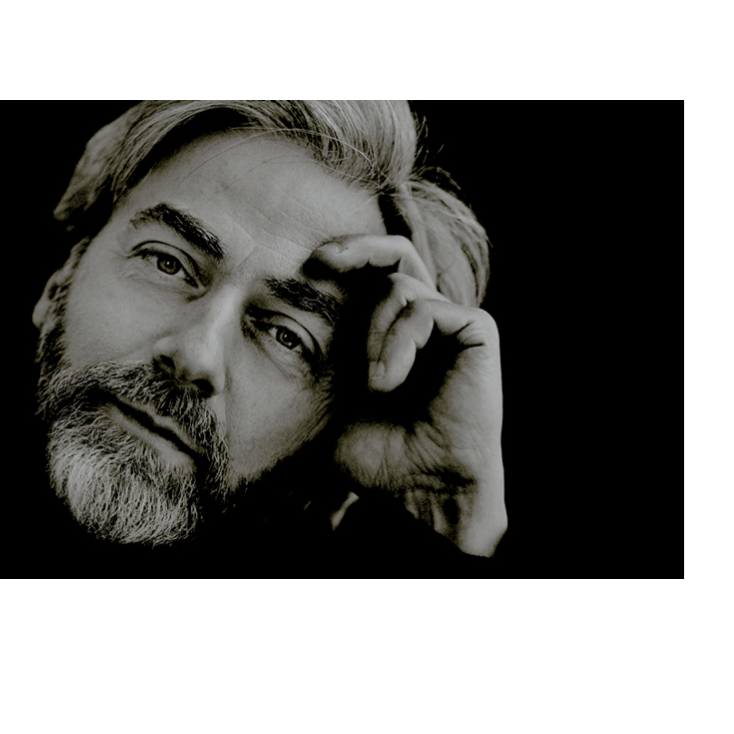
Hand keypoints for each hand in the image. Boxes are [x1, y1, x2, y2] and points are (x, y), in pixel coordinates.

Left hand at [311, 235, 506, 556]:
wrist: (419, 487)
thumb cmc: (378, 456)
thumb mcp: (330, 402)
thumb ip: (314, 363)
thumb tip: (257, 334)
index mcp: (392, 332)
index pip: (376, 271)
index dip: (349, 253)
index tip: (309, 264)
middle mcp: (424, 322)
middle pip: (396, 251)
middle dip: (359, 246)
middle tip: (322, 260)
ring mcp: (452, 325)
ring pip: (400, 285)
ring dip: (374, 332)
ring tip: (374, 384)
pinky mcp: (477, 332)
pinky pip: (428, 308)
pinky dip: (401, 340)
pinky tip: (391, 379)